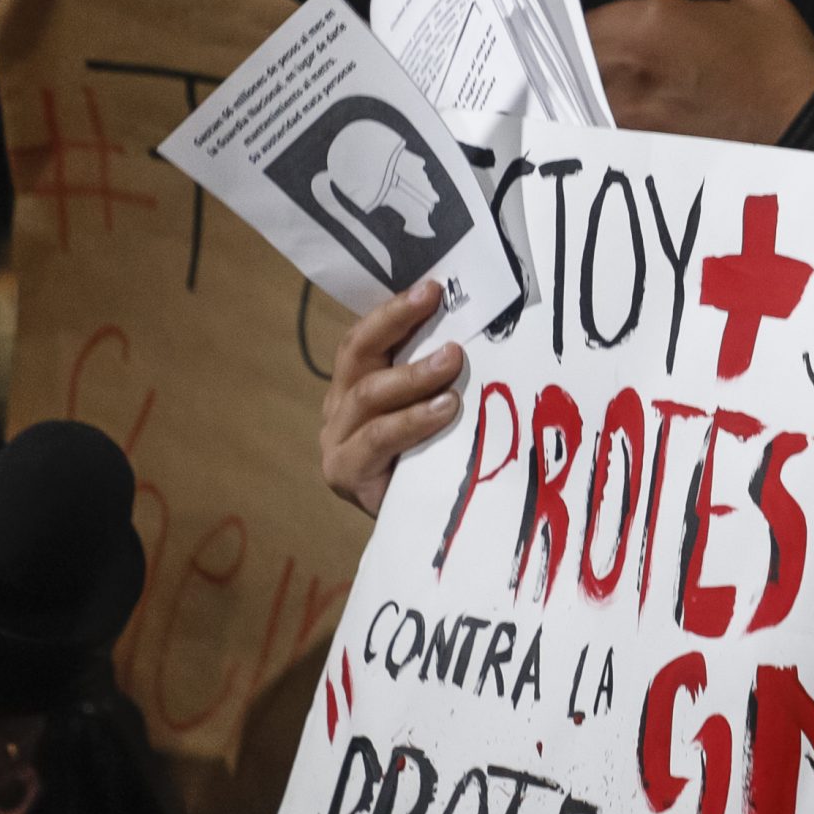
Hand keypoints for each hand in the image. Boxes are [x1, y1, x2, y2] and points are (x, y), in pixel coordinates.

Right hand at [322, 281, 464, 515]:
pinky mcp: (346, 473)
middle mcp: (338, 408)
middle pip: (358, 354)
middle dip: (397, 324)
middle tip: (436, 303)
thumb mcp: (431, 410)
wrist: (417, 527)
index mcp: (354, 384)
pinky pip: (379, 438)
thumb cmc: (430, 461)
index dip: (395, 310)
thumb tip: (477, 332)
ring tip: (452, 361)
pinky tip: (445, 410)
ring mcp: (337, 441)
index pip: (366, 337)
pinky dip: (414, 421)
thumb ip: (437, 378)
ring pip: (370, 395)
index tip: (433, 287)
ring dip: (414, 374)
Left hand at [590, 0, 813, 143]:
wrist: (805, 129)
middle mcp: (621, 71)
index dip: (590, 12)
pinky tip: (632, 115)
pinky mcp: (638, 152)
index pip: (584, 10)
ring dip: (592, 85)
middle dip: (585, 48)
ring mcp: (625, 117)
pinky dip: (608, 117)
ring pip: (582, 93)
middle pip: (573, 55)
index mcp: (645, 24)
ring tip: (620, 83)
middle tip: (608, 47)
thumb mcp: (749, 3)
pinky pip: (603, 125)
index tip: (602, 14)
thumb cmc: (781, 62)